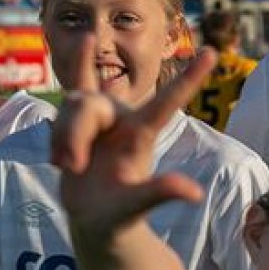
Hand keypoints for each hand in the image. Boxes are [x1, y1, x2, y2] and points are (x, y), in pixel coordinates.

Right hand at [51, 37, 216, 243]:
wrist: (94, 216)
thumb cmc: (119, 214)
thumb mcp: (135, 205)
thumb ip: (159, 193)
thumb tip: (195, 194)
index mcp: (142, 135)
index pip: (167, 102)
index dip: (189, 78)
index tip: (213, 52)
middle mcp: (124, 119)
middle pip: (90, 103)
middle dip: (73, 134)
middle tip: (72, 168)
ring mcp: (101, 118)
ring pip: (70, 103)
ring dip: (62, 138)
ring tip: (67, 168)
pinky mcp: (79, 120)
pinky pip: (67, 94)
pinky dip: (55, 131)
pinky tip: (58, 160)